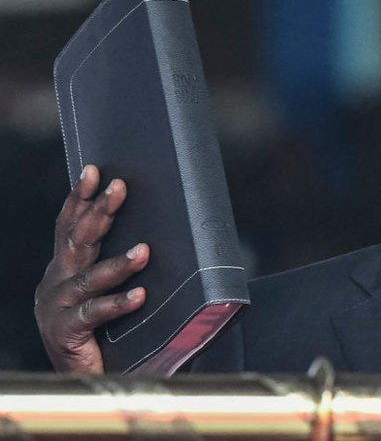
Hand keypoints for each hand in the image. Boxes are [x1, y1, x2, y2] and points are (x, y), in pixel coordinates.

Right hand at [34, 165, 148, 372]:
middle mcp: (55, 282)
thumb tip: (157, 235)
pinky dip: (118, 304)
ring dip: (118, 263)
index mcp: (64, 268)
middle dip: (98, 212)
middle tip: (120, 188)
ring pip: (87, 277)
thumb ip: (122, 266)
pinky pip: (93, 314)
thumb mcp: (108, 290)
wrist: (83, 379)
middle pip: (76, 240)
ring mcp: (56, 307)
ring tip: (145, 251)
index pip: (70, 225)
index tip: (94, 170)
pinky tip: (140, 296)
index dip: (81, 197)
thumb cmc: (103, 330)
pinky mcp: (64, 332)